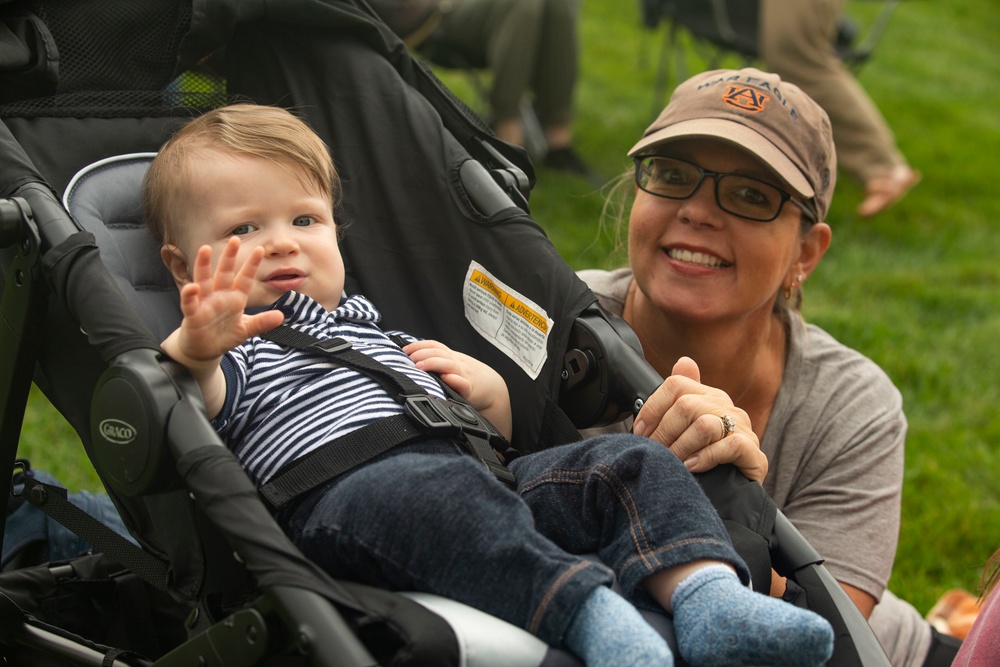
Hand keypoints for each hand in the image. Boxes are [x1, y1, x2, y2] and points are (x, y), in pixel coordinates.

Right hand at [174, 237, 284, 364]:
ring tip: (205, 249)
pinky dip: (190, 294)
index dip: (252, 265)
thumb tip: (281, 316)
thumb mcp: (246, 329)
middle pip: (224, 273)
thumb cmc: (224, 336)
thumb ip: (262, 322)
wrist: (204, 350)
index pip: (245, 279)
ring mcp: (205, 303)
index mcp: (234, 299)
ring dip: (204, 265)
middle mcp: (219, 296)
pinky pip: (190, 302)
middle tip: (235, 239)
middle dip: (229, 257)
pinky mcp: (192, 314)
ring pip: (204, 280)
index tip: (260, 250)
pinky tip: (192, 286)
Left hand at [404, 339, 511, 439]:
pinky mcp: (470, 390)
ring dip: (434, 363)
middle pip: (439, 353)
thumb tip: (412, 358)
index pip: (434, 345)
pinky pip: (464, 384)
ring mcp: (463, 375)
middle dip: (422, 354)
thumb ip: (437, 360)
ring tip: (420, 366)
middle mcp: (457, 363)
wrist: (493, 388)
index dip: (419, 346)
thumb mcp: (453, 364)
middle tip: (409, 359)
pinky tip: (446, 379)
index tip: (404, 350)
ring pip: (449, 365)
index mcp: (451, 357)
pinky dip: (455, 381)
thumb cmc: (468, 376)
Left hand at [632, 356, 766, 482]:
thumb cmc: (703, 458)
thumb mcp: (687, 428)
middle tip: (654, 452)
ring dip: (680, 446)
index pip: (676, 385)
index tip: (640, 431)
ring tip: (671, 462)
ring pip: (705, 425)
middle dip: (663, 432)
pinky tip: (692, 467)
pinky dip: (705, 458)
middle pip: (686, 405)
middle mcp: (728, 407)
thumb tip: (684, 361)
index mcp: (710, 396)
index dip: (653, 407)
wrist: (732, 493)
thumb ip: (680, 397)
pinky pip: (729, 445)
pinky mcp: (754, 453)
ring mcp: (743, 429)